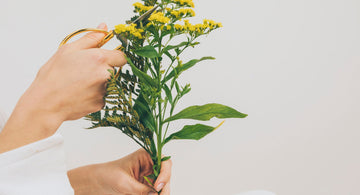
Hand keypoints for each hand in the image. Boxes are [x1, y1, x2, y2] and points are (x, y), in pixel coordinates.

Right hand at [0, 23, 125, 152]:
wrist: (46, 103)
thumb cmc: (53, 76)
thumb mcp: (68, 50)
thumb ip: (90, 38)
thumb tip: (104, 28)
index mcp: (99, 59)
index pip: (122, 57)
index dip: (114, 57)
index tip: (104, 59)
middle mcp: (105, 75)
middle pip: (114, 70)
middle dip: (103, 69)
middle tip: (83, 71)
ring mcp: (104, 91)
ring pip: (108, 83)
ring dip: (98, 82)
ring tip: (78, 83)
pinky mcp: (101, 103)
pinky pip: (102, 96)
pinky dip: (93, 94)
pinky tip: (79, 93)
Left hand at [67, 149, 171, 194]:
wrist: (95, 183)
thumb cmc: (107, 176)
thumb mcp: (125, 183)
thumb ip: (142, 189)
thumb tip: (156, 194)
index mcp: (146, 156)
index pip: (164, 162)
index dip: (165, 174)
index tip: (158, 186)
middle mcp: (150, 165)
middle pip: (166, 175)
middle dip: (164, 187)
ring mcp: (149, 176)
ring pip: (163, 186)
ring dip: (161, 193)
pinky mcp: (146, 187)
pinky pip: (155, 192)